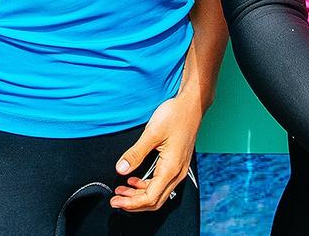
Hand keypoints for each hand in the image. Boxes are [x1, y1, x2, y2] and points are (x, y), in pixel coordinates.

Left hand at [110, 93, 200, 211]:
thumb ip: (136, 153)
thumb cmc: (176, 115)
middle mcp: (177, 173)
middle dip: (133, 203)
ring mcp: (179, 169)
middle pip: (154, 201)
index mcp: (171, 168)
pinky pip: (162, 184)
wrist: (192, 104)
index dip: (130, 203)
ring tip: (123, 190)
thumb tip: (121, 169)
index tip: (115, 200)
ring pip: (158, 194)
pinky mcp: (178, 164)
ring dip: (139, 196)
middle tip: (116, 199)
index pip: (149, 197)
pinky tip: (135, 180)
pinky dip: (147, 187)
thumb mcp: (152, 132)